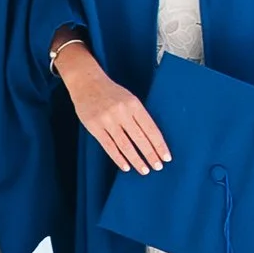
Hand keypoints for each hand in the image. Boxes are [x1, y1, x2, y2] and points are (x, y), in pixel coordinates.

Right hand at [53, 37, 168, 173]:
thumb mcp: (130, 98)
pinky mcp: (95, 127)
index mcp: (134, 104)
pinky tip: (126, 166)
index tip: (166, 157)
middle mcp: (122, 112)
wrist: (87, 82)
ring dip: (136, 160)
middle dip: (150, 154)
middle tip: (158, 167)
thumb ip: (139, 116)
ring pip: (125, 145)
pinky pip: (109, 146)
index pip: (151, 128)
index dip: (159, 144)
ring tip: (145, 170)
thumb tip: (152, 139)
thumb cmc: (111, 92)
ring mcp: (107, 121)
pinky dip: (119, 158)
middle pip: (140, 138)